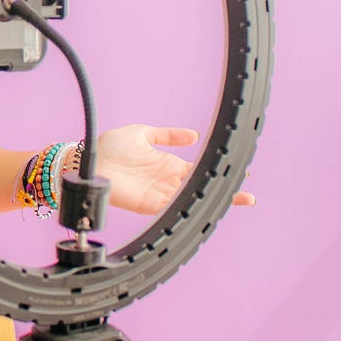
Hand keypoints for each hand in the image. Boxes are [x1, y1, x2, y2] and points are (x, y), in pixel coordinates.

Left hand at [94, 124, 255, 214]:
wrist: (90, 160)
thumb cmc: (111, 146)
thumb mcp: (143, 133)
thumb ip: (167, 135)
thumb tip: (194, 135)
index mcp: (168, 164)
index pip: (199, 169)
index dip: (218, 170)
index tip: (240, 170)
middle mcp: (168, 181)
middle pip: (201, 188)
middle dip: (225, 191)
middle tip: (250, 194)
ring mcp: (161, 193)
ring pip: (193, 200)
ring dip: (215, 201)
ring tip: (240, 199)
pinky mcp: (151, 204)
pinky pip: (176, 207)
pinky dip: (193, 206)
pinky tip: (211, 204)